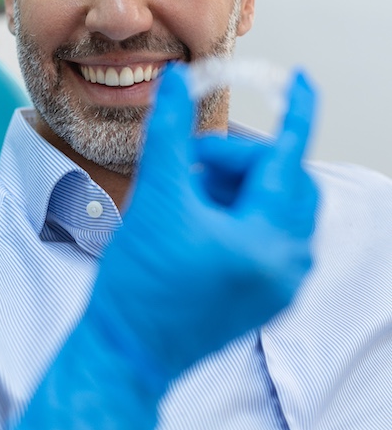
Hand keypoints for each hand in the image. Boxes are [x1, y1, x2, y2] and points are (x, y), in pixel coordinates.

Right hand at [15, 64, 317, 429]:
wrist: (126, 350)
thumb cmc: (138, 284)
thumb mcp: (154, 198)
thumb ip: (170, 133)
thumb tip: (178, 82)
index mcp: (268, 243)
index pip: (290, 160)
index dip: (297, 112)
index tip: (302, 79)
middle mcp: (285, 265)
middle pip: (282, 183)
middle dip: (238, 160)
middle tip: (192, 161)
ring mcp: (277, 284)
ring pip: (270, 206)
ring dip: (233, 185)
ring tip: (184, 192)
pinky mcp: (261, 294)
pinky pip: (263, 233)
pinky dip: (233, 210)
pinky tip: (192, 215)